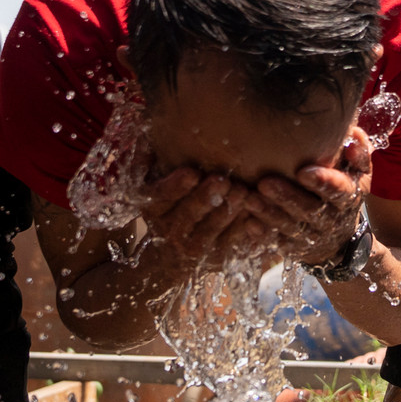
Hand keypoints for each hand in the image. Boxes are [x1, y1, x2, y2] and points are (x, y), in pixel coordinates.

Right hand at [138, 167, 257, 276]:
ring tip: (242, 191)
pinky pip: (231, 240)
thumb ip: (149, 164)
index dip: (175, 186)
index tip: (192, 172)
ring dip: (228, 209)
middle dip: (206, 196)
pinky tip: (253, 207)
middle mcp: (168, 232)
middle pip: (188, 213)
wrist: (174, 252)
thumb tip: (147, 143)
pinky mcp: (216, 257)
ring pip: (212, 227)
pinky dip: (243, 224)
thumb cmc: (171, 204)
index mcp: (153, 209)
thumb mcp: (153, 184)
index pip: (159, 197)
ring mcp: (193, 248)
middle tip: (222, 180)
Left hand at [247, 129, 373, 263]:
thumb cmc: (344, 190)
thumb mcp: (359, 173)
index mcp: (348, 198)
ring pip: (289, 226)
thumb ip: (358, 152)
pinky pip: (277, 242)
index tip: (302, 172)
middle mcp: (331, 220)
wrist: (339, 238)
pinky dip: (262, 233)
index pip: (338, 191)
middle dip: (287, 197)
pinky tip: (248, 222)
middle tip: (265, 183)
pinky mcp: (293, 247)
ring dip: (269, 213)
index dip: (322, 183)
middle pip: (309, 210)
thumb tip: (353, 133)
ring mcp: (311, 236)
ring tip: (249, 199)